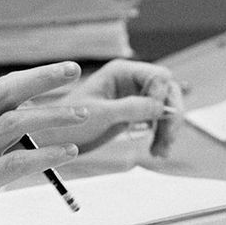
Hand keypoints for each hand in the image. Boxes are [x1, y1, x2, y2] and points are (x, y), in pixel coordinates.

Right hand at [0, 61, 87, 224]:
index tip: (53, 74)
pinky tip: (66, 153)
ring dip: (53, 115)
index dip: (27, 79)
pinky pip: (15, 163)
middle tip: (72, 70)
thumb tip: (10, 131)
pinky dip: (45, 155)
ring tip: (80, 114)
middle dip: (42, 77)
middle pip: (5, 92)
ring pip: (16, 122)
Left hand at [38, 59, 183, 157]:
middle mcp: (131, 81)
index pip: (158, 76)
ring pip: (166, 107)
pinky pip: (157, 121)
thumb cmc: (69, 123)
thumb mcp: (101, 115)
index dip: (163, 95)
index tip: (158, 116)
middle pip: (168, 91)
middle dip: (171, 115)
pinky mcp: (134, 114)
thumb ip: (131, 107)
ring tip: (160, 152)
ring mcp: (134, 97)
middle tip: (167, 140)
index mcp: (121, 72)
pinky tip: (158, 151)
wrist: (54, 141)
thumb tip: (161, 106)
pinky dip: (161, 135)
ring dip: (168, 129)